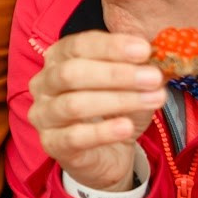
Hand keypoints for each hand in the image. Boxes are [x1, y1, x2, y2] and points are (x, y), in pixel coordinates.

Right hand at [28, 31, 162, 193]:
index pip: (78, 45)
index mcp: (58, 58)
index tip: (144, 50)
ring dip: (117, 100)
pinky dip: (103, 131)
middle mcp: (43, 83)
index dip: (111, 47)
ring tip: (152, 100)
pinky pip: (74, 137)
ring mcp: (43, 115)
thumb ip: (136, 67)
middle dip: (116, 74)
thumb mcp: (129, 82)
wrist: (108, 152)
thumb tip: (155, 56)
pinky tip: (126, 127)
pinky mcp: (52, 144)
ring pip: (74, 104)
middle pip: (71, 73)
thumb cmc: (115, 109)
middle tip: (153, 77)